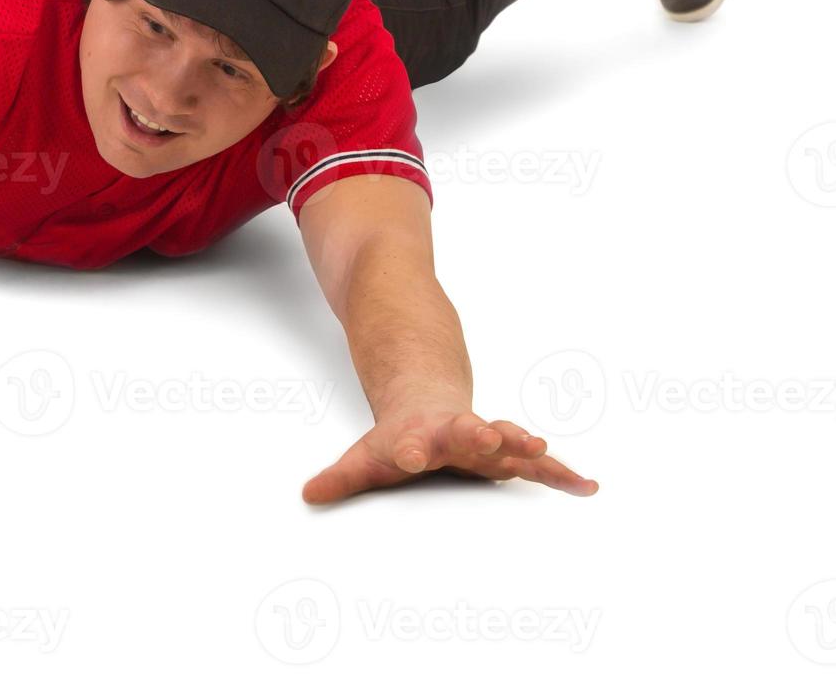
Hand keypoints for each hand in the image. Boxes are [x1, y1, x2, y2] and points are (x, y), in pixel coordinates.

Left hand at [301, 402, 597, 503]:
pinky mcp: (510, 453)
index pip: (412, 442)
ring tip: (541, 449)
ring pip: (507, 439)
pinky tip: (588, 486)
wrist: (428, 399)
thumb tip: (308, 496)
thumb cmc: (400, 438)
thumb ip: (343, 477)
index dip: (410, 448)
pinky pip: (539, 466)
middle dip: (477, 433)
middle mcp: (457, 432)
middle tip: (486, 434)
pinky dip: (562, 475)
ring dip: (522, 444)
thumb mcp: (368, 456)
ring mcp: (487, 439)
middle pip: (466, 430)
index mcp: (420, 434)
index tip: (410, 454)